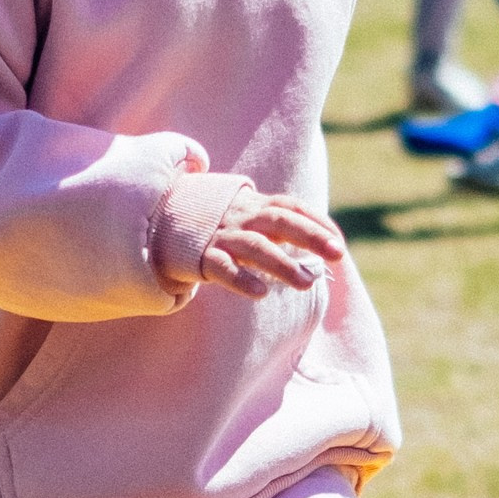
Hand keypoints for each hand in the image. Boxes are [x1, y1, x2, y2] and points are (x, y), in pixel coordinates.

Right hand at [199, 190, 346, 297]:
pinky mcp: (200, 256)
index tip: (338, 242)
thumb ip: (278, 225)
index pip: (291, 206)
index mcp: (254, 204)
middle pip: (280, 221)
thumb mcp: (246, 214)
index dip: (317, 222)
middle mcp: (241, 217)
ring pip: (255, 247)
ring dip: (283, 264)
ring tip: (308, 283)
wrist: (159, 218)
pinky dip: (241, 279)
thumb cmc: (216, 222)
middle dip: (310, 236)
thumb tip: (320, 244)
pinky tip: (261, 293)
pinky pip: (222, 268)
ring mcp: (221, 236)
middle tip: (338, 254)